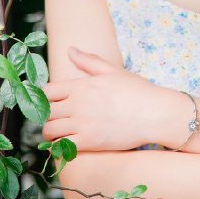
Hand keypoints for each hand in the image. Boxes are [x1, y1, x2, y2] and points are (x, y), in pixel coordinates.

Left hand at [42, 47, 162, 151]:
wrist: (154, 113)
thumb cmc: (136, 91)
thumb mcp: (112, 71)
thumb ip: (88, 61)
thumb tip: (70, 50)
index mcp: (82, 85)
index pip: (47, 91)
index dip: (46, 97)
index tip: (53, 101)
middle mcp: (78, 104)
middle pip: (45, 111)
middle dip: (46, 115)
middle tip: (56, 118)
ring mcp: (82, 124)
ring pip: (49, 131)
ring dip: (50, 133)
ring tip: (59, 133)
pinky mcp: (89, 142)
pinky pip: (61, 147)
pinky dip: (58, 147)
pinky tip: (67, 144)